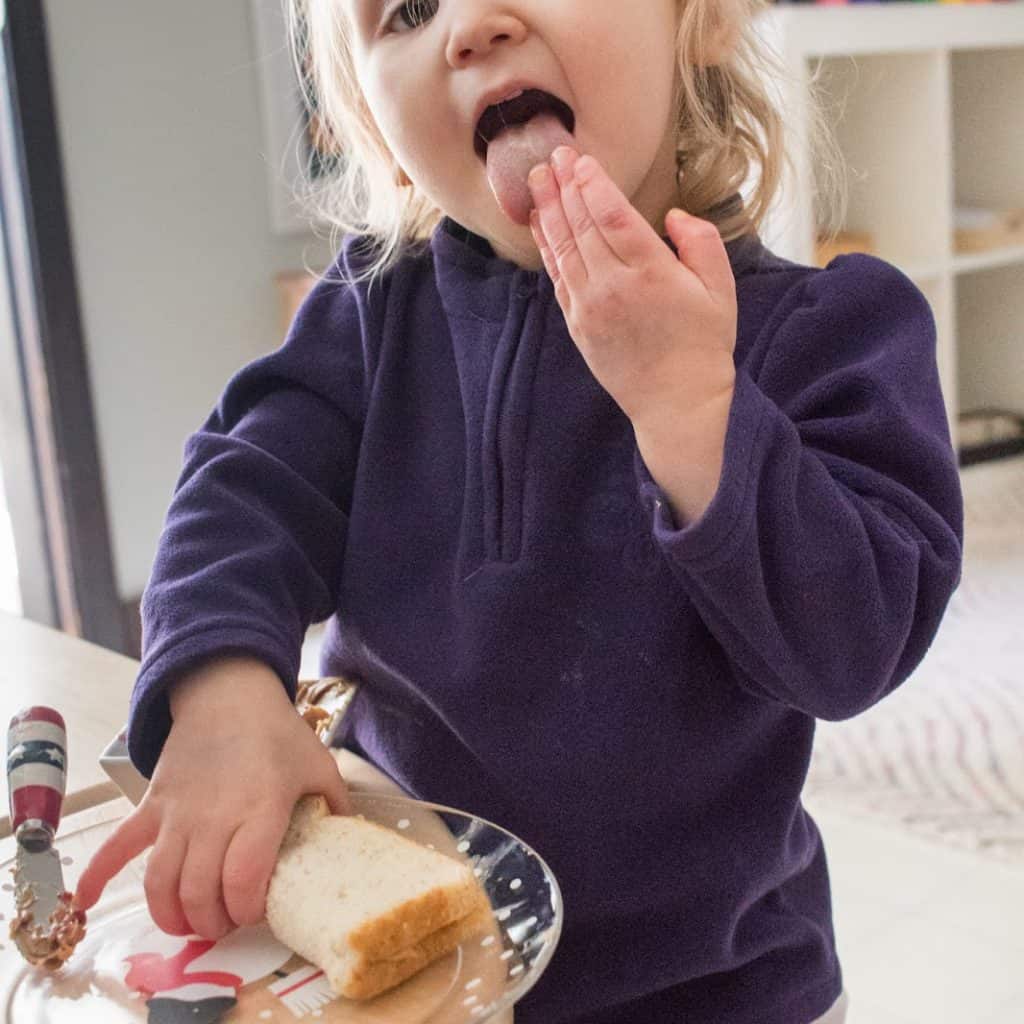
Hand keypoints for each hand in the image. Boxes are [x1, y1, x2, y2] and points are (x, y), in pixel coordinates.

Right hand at [73, 656, 351, 939]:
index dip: (247, 909)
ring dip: (171, 915)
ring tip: (189, 925)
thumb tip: (347, 840)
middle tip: (225, 924)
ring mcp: (176, 811)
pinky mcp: (151, 804)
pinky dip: (99, 874)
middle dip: (212, 923)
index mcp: (260, 808)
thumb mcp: (318, 765)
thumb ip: (336, 807)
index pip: (243, 881)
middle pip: (200, 891)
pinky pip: (118, 844)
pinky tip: (86, 901)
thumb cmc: (277, 733)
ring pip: (161, 882)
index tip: (257, 911)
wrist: (229, 694)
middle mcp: (214, 816)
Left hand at [527, 147, 736, 427]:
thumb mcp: (721, 289)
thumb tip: (672, 215)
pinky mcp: (577, 324)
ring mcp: (590, 307)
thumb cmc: (703, 344)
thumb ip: (701, 243)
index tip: (581, 159)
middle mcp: (613, 286)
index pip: (612, 215)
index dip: (593, 184)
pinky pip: (557, 275)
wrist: (676, 402)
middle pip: (581, 225)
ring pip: (563, 247)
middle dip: (566, 186)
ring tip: (539, 177)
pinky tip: (540, 223)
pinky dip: (546, 246)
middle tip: (555, 154)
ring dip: (549, 209)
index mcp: (650, 272)